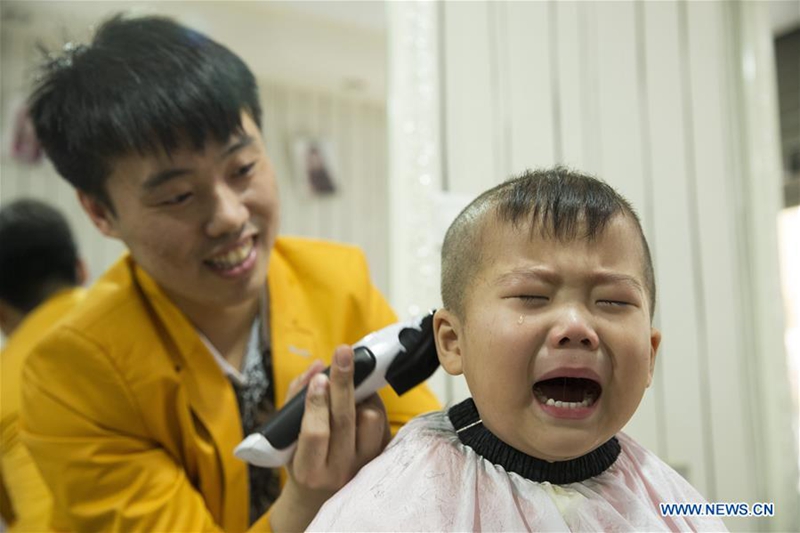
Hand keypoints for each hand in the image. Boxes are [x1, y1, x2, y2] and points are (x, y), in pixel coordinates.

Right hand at [269, 346, 390, 531]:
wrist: (320, 497)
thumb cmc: (300, 460)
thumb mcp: (287, 436)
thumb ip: (296, 400)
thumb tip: (316, 367)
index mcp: (309, 470)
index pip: (316, 433)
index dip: (317, 404)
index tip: (318, 378)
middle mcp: (339, 472)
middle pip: (345, 421)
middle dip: (343, 383)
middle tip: (343, 353)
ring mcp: (365, 467)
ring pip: (371, 419)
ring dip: (361, 395)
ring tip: (350, 386)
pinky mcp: (383, 459)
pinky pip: (383, 422)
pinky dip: (372, 403)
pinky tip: (361, 399)